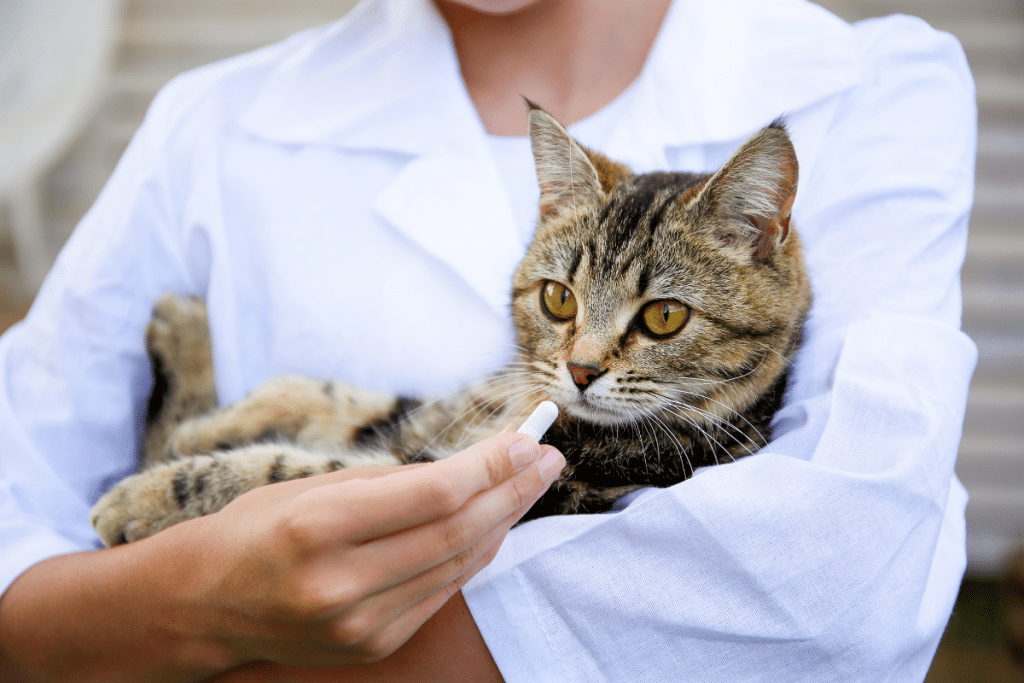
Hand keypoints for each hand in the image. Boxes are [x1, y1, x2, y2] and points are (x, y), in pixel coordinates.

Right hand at [187, 431, 563, 667]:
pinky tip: (495, 523)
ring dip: (503, 520)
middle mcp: (341, 584)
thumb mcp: (313, 486)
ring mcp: (360, 624)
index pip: (434, 495)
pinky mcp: (373, 645)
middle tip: (547, 457)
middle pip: (457, 530)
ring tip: (531, 483)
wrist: (204, 605)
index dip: (490, 465)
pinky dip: (474, 554)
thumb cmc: (256, 529)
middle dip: (512, 489)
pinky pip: (442, 590)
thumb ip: (392, 483)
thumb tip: (473, 468)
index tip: (526, 439)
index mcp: (318, 527)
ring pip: (458, 563)